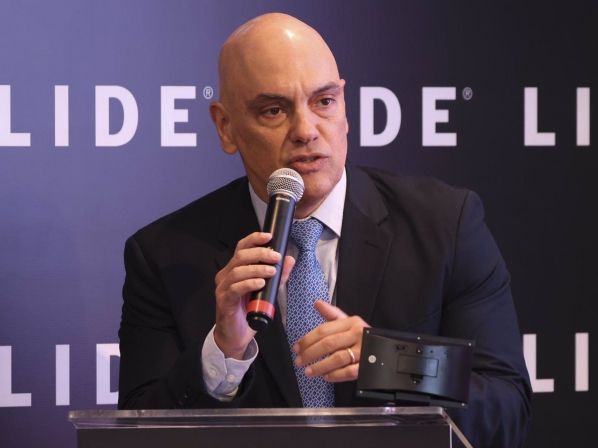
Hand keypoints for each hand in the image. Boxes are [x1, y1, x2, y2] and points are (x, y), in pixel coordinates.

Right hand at [214, 231, 294, 358]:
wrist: (236, 335)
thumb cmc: (248, 311)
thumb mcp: (267, 291)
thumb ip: (278, 275)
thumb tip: (289, 260)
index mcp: (234, 269)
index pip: (242, 247)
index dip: (254, 239)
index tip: (269, 237)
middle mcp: (226, 276)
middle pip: (240, 256)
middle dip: (260, 253)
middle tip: (275, 257)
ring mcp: (223, 288)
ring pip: (238, 270)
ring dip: (257, 268)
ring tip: (271, 271)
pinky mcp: (224, 301)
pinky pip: (235, 288)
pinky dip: (249, 283)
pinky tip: (260, 283)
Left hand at [292, 300, 369, 381]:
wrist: (387, 348)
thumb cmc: (363, 335)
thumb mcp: (350, 322)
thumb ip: (332, 314)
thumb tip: (317, 303)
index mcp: (351, 322)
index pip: (324, 330)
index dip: (308, 339)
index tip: (297, 347)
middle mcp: (357, 335)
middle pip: (328, 344)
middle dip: (310, 353)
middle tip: (299, 361)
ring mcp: (363, 350)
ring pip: (337, 359)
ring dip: (320, 366)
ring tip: (308, 371)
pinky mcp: (367, 366)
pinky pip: (348, 372)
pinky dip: (335, 375)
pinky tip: (325, 376)